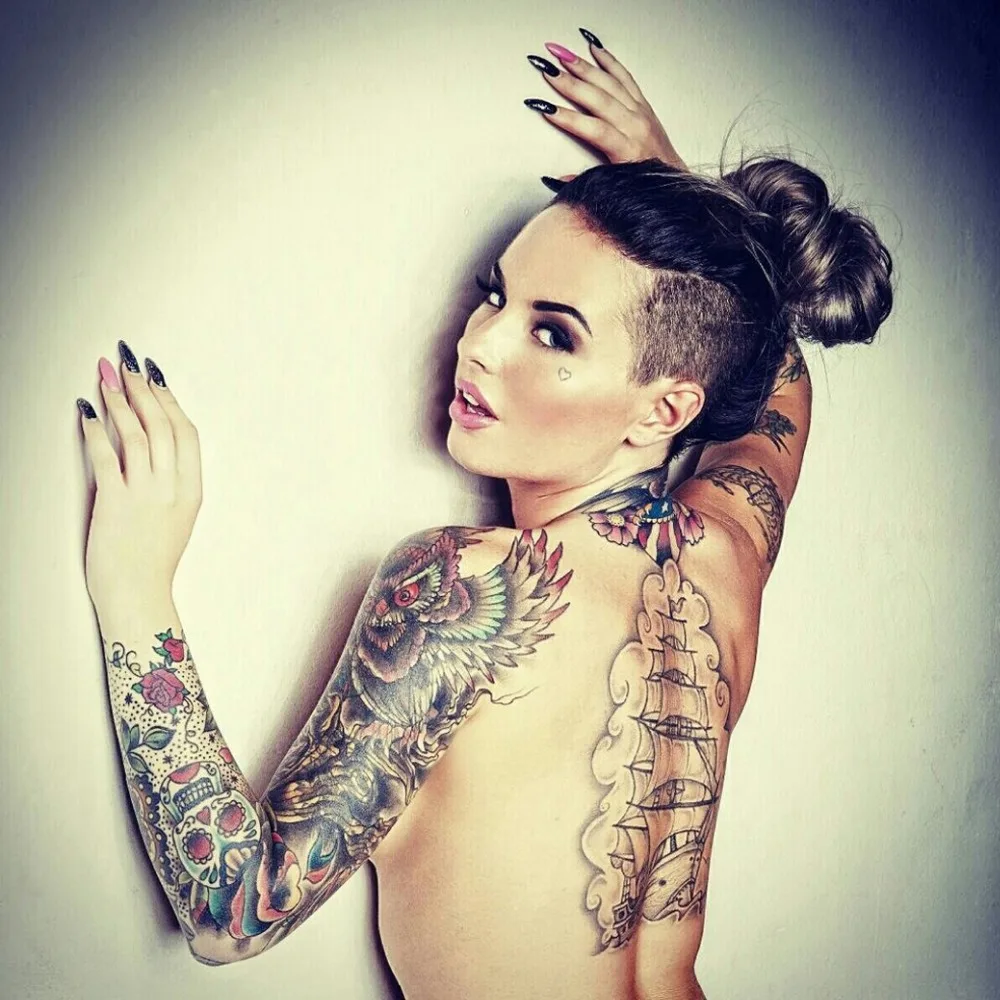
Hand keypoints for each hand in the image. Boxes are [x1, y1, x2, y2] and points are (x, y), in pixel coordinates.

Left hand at [77, 346, 201, 608]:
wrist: (138, 596)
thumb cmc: (153, 563)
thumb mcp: (177, 519)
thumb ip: (172, 484)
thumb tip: (154, 450)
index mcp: (192, 490)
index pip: (186, 433)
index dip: (170, 400)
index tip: (155, 378)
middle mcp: (172, 487)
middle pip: (161, 425)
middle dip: (144, 389)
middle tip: (128, 365)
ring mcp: (145, 494)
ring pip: (136, 434)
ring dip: (120, 401)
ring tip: (107, 378)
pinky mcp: (115, 503)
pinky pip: (106, 457)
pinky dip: (95, 430)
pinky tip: (88, 412)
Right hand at [526, 29, 686, 181]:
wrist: (674, 178)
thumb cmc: (645, 184)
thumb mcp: (614, 188)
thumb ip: (585, 182)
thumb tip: (556, 179)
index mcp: (627, 150)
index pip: (593, 129)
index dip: (569, 119)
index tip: (546, 110)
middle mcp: (636, 126)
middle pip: (598, 99)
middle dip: (570, 83)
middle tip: (548, 70)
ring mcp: (641, 112)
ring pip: (609, 83)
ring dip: (584, 67)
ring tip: (563, 54)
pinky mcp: (644, 104)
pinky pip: (624, 77)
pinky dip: (608, 61)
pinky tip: (594, 48)